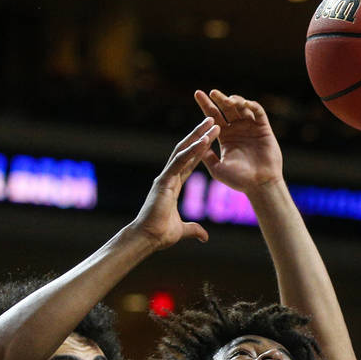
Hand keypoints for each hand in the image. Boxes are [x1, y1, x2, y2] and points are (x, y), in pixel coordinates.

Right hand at [129, 117, 220, 250]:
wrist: (147, 239)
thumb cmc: (160, 234)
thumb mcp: (183, 231)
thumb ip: (194, 230)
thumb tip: (205, 237)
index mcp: (173, 185)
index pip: (190, 163)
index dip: (201, 150)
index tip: (210, 138)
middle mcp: (169, 177)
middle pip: (187, 151)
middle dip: (200, 135)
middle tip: (212, 121)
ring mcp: (166, 177)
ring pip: (183, 151)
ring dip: (198, 136)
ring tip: (211, 123)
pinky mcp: (164, 181)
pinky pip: (180, 162)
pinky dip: (192, 151)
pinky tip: (203, 141)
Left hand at [195, 89, 283, 192]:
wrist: (260, 185)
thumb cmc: (239, 180)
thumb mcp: (217, 168)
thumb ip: (206, 155)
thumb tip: (193, 144)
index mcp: (225, 137)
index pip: (213, 116)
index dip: (206, 105)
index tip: (197, 94)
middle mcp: (237, 130)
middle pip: (226, 109)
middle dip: (219, 99)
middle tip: (212, 93)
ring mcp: (251, 128)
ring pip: (241, 107)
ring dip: (235, 100)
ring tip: (228, 100)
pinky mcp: (264, 129)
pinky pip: (258, 112)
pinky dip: (252, 105)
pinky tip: (244, 104)